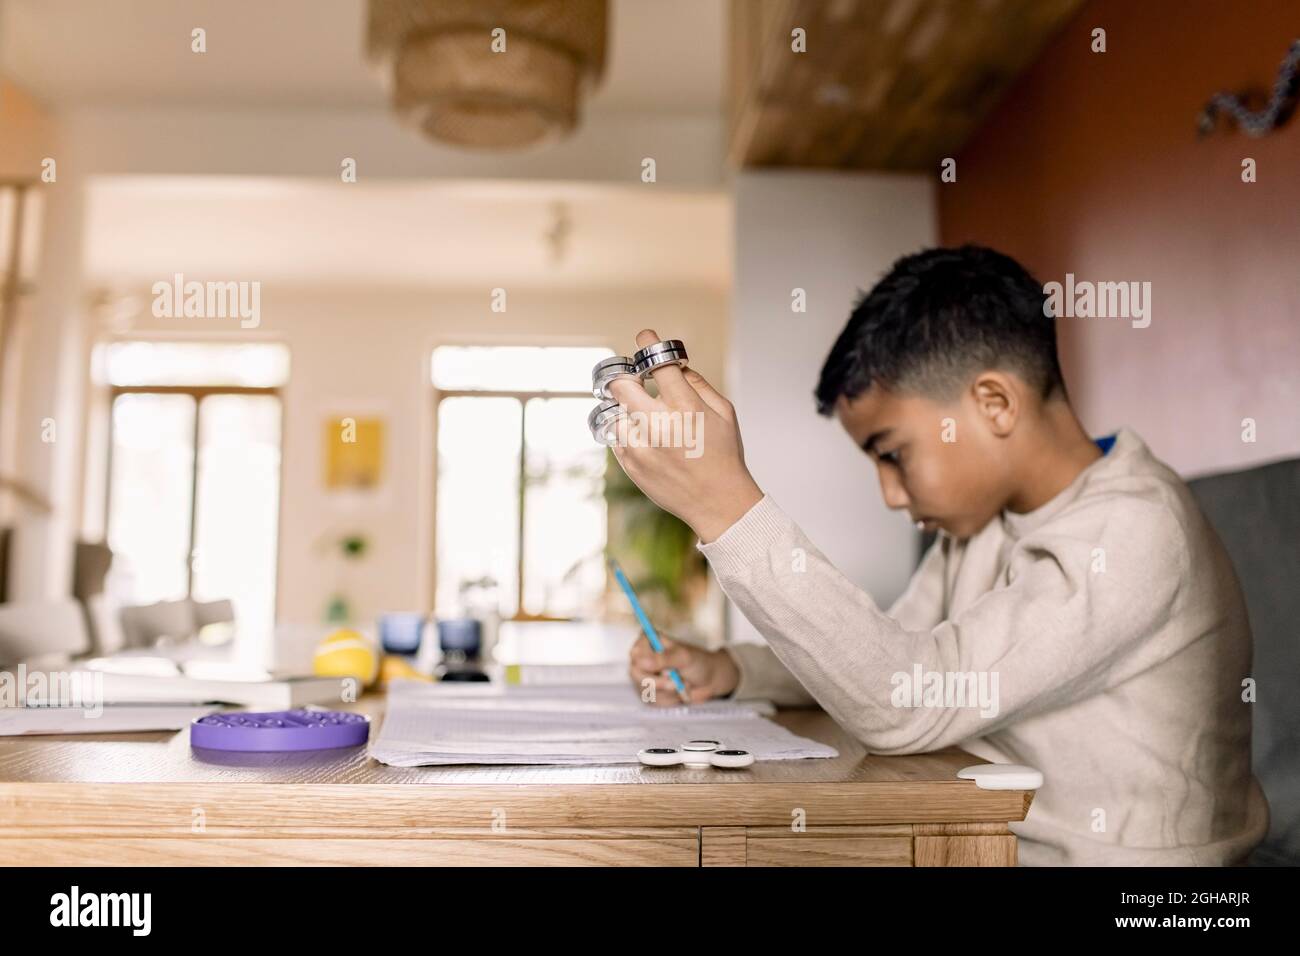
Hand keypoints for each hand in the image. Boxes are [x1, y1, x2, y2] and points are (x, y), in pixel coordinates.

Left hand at [607, 329, 763, 542]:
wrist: (719, 502)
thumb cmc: (724, 455)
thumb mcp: (724, 411)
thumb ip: (697, 383)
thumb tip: (673, 364)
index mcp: (686, 407)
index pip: (657, 362)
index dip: (648, 342)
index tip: (645, 337)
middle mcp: (659, 425)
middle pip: (619, 385)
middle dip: (625, 378)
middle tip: (634, 381)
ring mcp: (641, 447)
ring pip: (614, 413)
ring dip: (627, 411)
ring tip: (648, 421)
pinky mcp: (631, 465)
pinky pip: (616, 438)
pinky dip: (628, 434)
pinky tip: (649, 442)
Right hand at [628, 633, 740, 705]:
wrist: (709, 681)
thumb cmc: (698, 662)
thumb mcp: (683, 657)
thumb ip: (662, 659)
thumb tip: (640, 662)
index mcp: (648, 641)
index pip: (635, 653)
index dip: (646, 664)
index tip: (665, 670)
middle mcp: (643, 658)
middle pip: (635, 673)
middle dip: (658, 682)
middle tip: (675, 682)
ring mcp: (645, 675)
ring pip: (644, 690)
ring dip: (667, 691)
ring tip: (682, 683)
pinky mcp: (650, 692)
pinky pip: (652, 701)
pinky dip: (668, 700)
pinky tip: (678, 692)